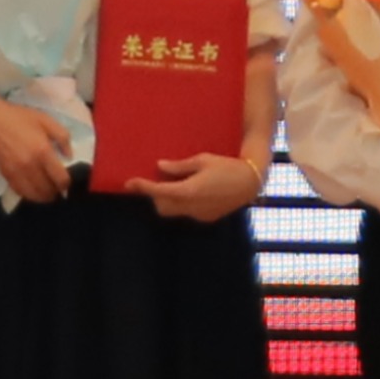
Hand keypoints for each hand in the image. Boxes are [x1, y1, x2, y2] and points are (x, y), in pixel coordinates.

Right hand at [0, 94, 75, 205]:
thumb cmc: (20, 117)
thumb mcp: (46, 120)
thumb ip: (63, 137)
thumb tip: (69, 156)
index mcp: (43, 152)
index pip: (60, 178)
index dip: (67, 184)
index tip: (67, 181)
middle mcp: (31, 166)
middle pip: (48, 190)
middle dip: (56, 191)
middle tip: (58, 187)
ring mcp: (17, 173)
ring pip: (34, 195)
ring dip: (44, 196)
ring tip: (47, 191)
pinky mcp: (6, 175)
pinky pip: (21, 192)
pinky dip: (30, 195)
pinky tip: (34, 190)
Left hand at [144, 151, 265, 224]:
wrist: (250, 183)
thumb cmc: (227, 166)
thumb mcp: (202, 160)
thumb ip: (179, 166)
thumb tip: (160, 166)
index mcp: (188, 190)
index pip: (158, 191)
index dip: (142, 187)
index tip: (129, 183)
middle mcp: (191, 206)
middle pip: (161, 206)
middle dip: (155, 196)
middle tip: (153, 181)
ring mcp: (199, 214)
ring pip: (173, 211)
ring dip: (167, 201)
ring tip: (173, 185)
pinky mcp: (206, 218)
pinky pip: (187, 212)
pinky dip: (182, 204)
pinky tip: (191, 191)